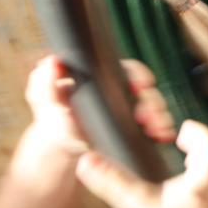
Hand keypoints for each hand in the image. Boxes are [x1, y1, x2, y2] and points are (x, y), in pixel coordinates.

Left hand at [0, 56, 175, 207]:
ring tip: (156, 131)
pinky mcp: (138, 128)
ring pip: (155, 108)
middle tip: (147, 118)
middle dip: (153, 103)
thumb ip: (44, 81)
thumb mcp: (45, 99)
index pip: (128, 70)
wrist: (62, 146)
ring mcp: (132, 110)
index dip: (139, 76)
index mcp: (105, 77)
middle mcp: (123, 91)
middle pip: (147, 90)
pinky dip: (163, 130)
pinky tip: (162, 137)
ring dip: (160, 117)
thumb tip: (53, 62)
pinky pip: (156, 125)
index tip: (141, 86)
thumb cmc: (53, 118)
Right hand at [76, 120, 207, 207]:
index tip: (177, 133)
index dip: (190, 131)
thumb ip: (116, 184)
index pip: (205, 136)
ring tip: (187, 163)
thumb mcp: (145, 207)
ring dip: (206, 160)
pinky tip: (194, 192)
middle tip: (182, 143)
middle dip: (199, 143)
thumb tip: (87, 162)